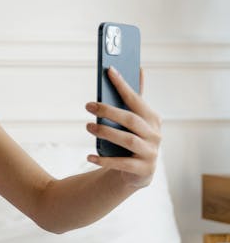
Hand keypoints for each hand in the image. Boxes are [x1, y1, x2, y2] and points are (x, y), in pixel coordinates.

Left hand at [85, 66, 161, 188]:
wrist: (138, 173)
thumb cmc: (133, 138)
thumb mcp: (135, 120)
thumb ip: (135, 98)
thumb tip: (140, 69)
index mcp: (153, 119)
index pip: (136, 99)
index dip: (123, 85)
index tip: (109, 70)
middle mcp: (155, 135)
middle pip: (131, 120)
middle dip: (109, 111)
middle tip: (88, 105)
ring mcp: (151, 153)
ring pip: (127, 140)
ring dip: (106, 132)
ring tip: (88, 126)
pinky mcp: (144, 170)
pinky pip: (122, 164)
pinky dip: (104, 160)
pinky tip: (89, 156)